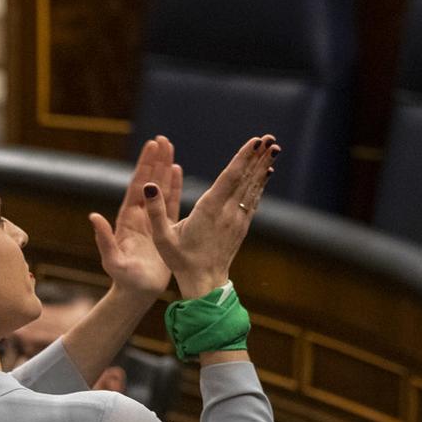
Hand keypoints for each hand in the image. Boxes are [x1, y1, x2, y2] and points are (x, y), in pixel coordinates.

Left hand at [89, 136, 182, 299]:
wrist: (137, 293)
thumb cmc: (124, 279)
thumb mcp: (112, 259)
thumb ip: (104, 238)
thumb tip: (93, 216)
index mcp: (127, 219)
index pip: (137, 186)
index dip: (145, 165)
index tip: (151, 146)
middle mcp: (139, 215)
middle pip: (149, 181)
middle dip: (156, 160)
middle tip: (162, 139)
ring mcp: (152, 220)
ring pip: (160, 188)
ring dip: (165, 168)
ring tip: (170, 148)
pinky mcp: (164, 228)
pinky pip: (170, 203)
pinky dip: (174, 186)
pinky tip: (178, 171)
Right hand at [141, 134, 277, 298]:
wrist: (204, 283)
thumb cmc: (180, 260)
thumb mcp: (162, 237)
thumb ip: (154, 210)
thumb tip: (149, 185)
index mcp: (210, 210)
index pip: (230, 178)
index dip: (243, 158)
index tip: (255, 142)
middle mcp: (228, 212)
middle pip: (246, 179)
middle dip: (258, 157)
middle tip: (271, 138)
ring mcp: (237, 220)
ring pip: (252, 188)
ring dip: (262, 167)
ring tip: (273, 149)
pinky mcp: (241, 226)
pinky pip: (253, 199)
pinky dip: (259, 184)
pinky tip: (265, 173)